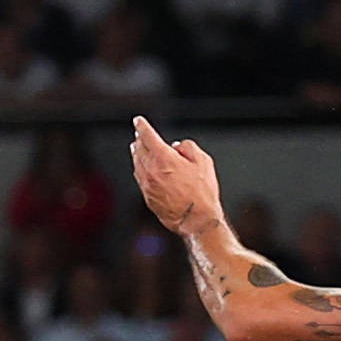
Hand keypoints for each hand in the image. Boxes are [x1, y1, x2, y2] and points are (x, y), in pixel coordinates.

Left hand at [128, 117, 221, 236]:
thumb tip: (178, 146)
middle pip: (138, 148)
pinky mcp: (146, 195)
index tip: (138, 121)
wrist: (196, 219)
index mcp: (163, 157)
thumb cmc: (202, 193)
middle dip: (139, 139)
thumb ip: (189, 148)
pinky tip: (144, 168)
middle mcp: (150, 168)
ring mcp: (146, 183)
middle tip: (140, 135)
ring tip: (139, 149)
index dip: (142, 126)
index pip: (147, 135)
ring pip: (136, 162)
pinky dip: (140, 168)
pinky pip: (139, 176)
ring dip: (137, 153)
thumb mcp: (204, 163)